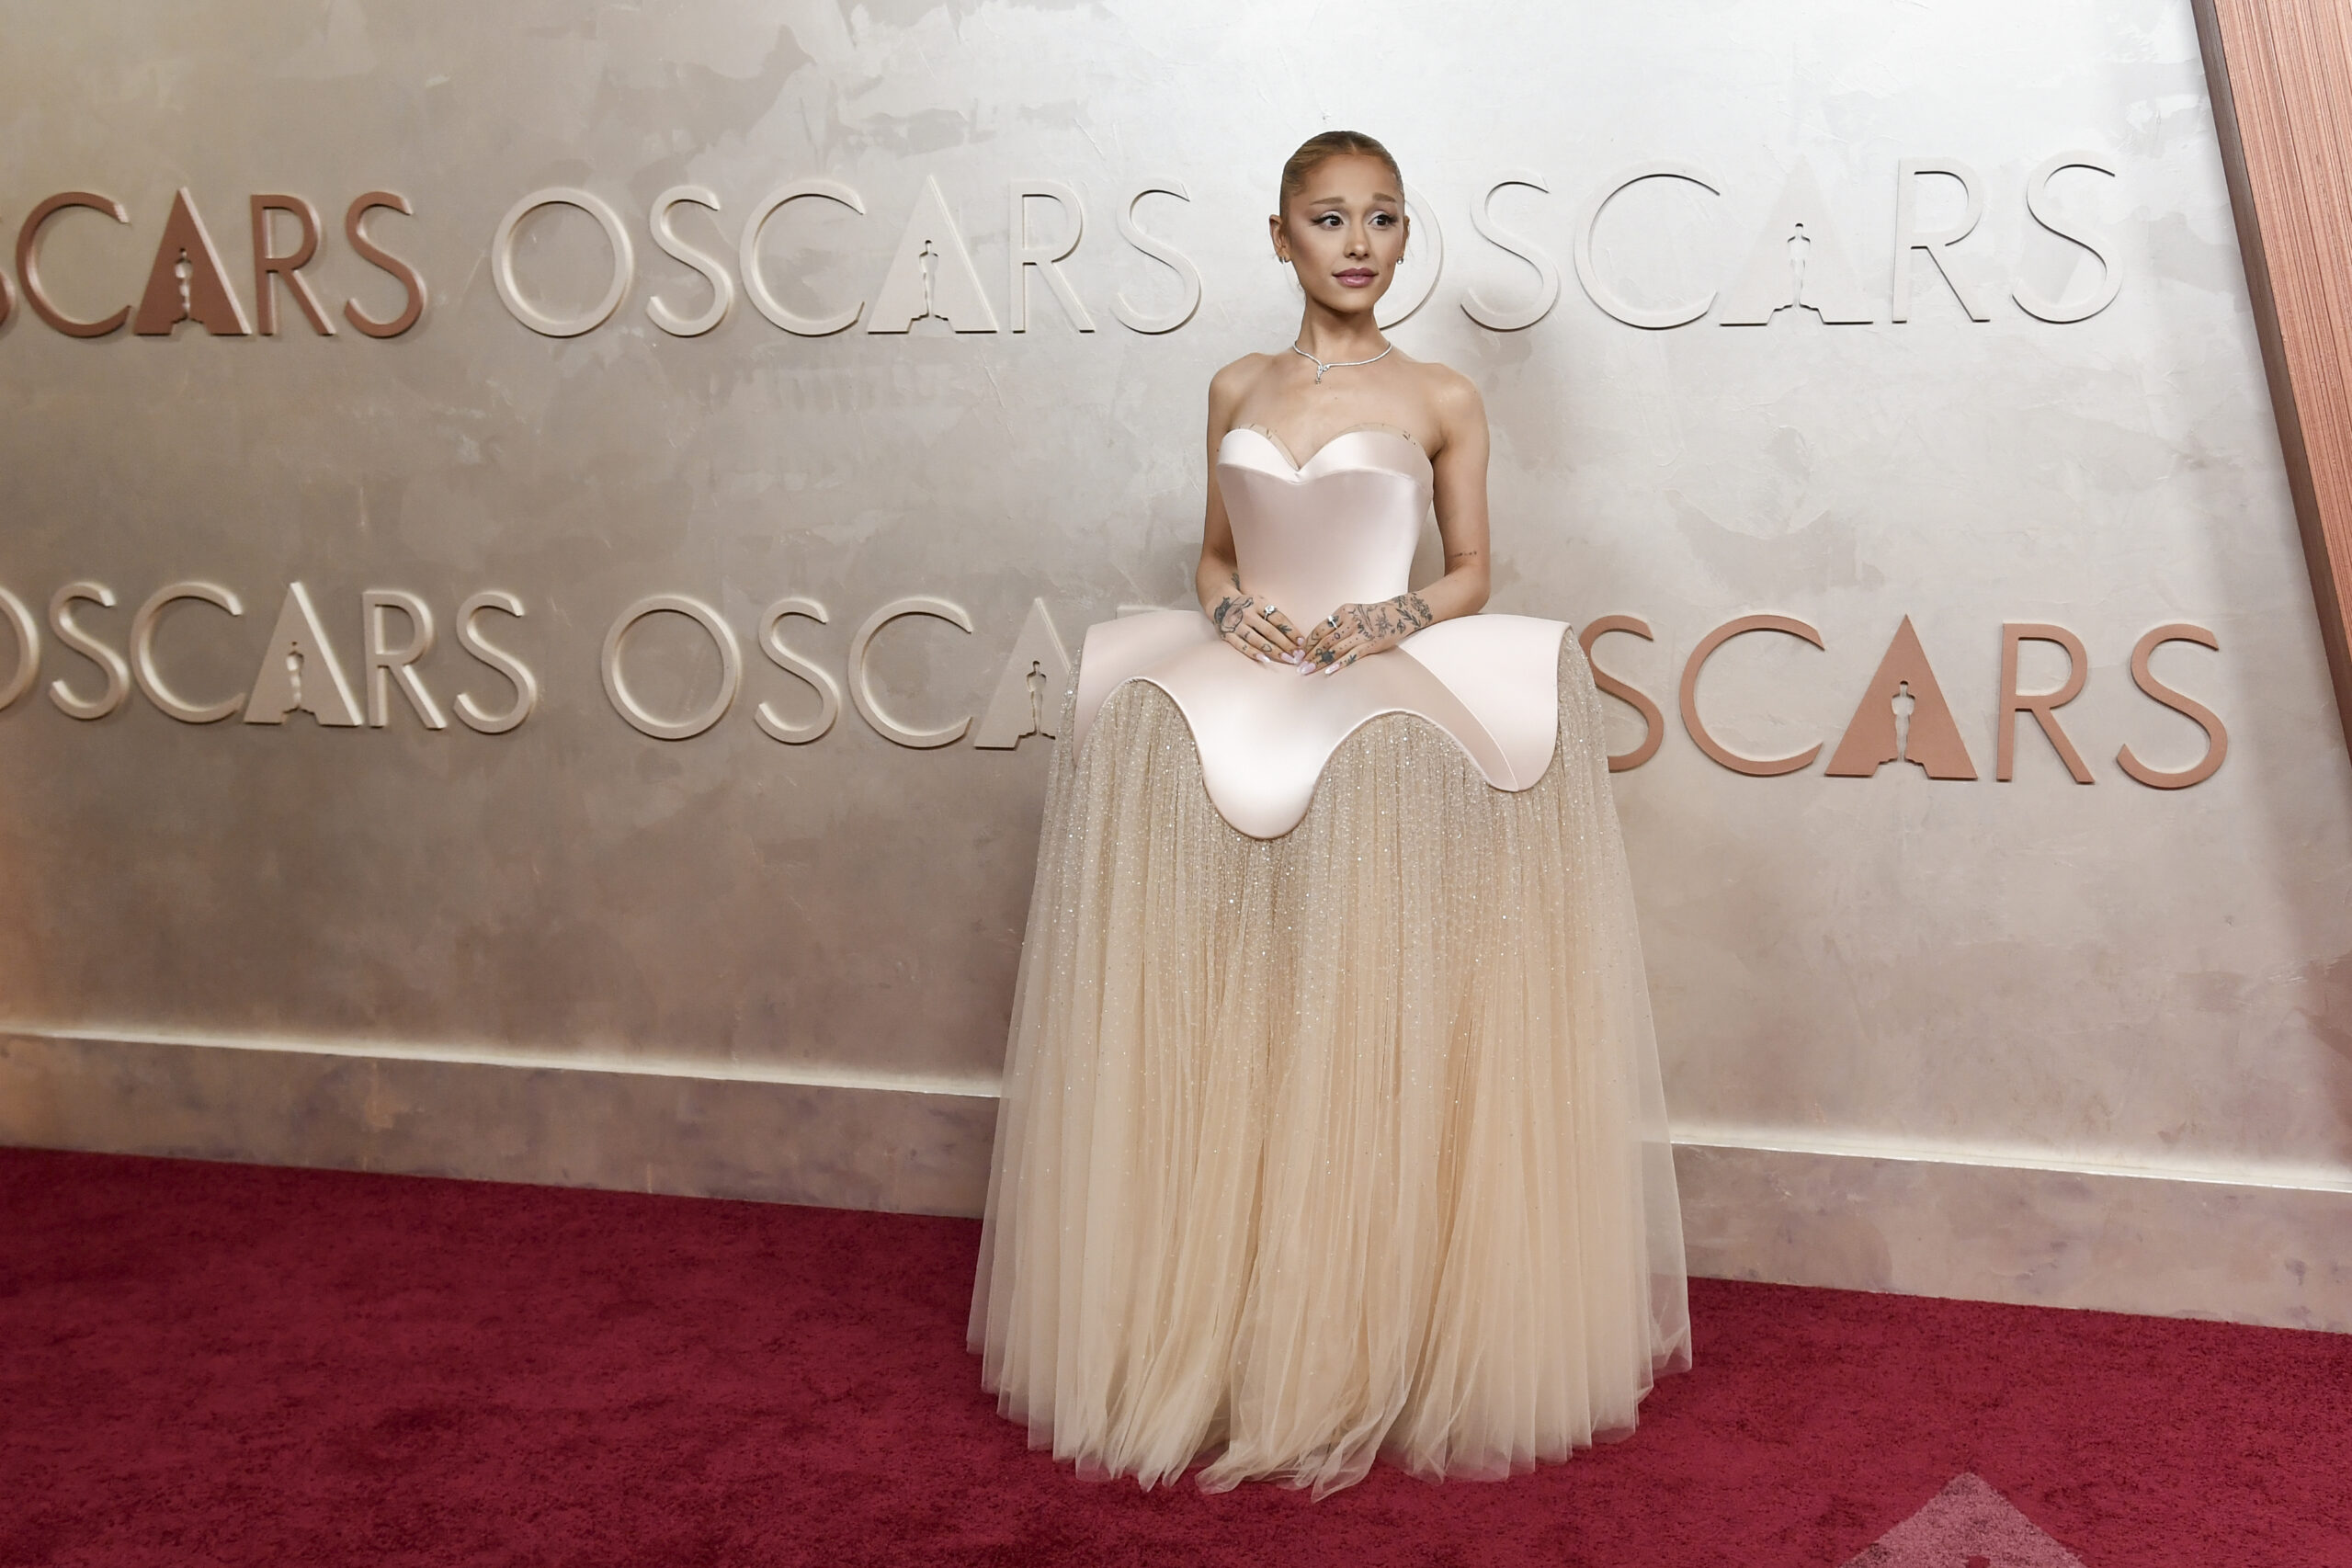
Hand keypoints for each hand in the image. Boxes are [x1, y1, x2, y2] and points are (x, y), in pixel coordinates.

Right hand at [1209, 587, 1303, 662]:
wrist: (1220, 602)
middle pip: (1270, 631)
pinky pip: (1242, 646)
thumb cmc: (1247, 605)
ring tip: (1286, 659)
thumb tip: (1293, 634)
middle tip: (1297, 655)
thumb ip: (1273, 614)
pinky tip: (1265, 660)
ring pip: (1258, 640)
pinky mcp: (1228, 634)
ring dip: (1273, 651)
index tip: (1301, 642)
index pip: (1278, 618)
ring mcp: (1237, 624)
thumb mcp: (1260, 602)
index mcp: (1258, 603)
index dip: (1291, 631)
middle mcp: (1247, 613)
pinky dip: (1254, 653)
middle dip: (1285, 644)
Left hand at [1294, 593, 1434, 674]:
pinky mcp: (1371, 644)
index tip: (1298, 654)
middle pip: (1325, 641)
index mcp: (1343, 611)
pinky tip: (1329, 672)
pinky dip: (1339, 664)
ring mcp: (1361, 633)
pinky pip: (1352, 656)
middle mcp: (1351, 621)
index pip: (1320, 629)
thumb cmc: (1372, 615)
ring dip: (1320, 662)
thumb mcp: (1352, 612)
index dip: (1308, 643)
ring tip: (1308, 671)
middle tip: (1299, 667)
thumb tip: (1316, 641)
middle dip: (1310, 655)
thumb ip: (1337, 623)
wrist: (1398, 614)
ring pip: (1335, 649)